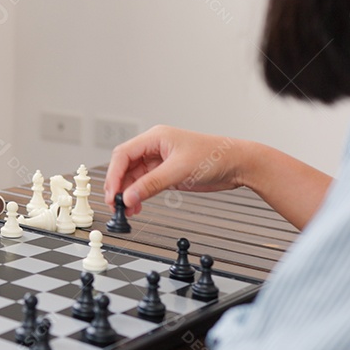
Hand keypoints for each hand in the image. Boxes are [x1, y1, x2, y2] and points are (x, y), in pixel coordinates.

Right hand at [104, 125, 244, 216]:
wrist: (238, 164)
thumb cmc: (215, 156)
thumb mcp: (179, 171)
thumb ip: (151, 185)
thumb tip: (128, 197)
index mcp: (155, 138)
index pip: (123, 154)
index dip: (114, 174)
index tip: (112, 193)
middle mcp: (154, 148)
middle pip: (125, 166)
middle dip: (118, 186)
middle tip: (115, 205)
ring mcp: (160, 161)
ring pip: (134, 177)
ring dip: (128, 193)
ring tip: (126, 210)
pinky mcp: (167, 173)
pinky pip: (146, 184)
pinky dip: (139, 196)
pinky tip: (137, 206)